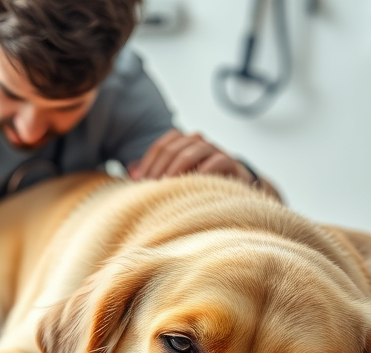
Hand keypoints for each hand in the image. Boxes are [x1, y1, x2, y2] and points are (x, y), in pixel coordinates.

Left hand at [129, 129, 253, 182]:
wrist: (238, 192)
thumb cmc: (201, 185)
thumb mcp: (175, 178)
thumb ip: (155, 172)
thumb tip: (131, 171)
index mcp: (185, 144)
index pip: (163, 144)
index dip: (149, 161)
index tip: (139, 181)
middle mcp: (200, 144)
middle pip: (176, 146)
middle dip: (160, 165)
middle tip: (152, 185)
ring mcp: (217, 152)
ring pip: (196, 148)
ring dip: (180, 165)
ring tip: (170, 182)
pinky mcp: (233, 164)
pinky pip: (220, 160)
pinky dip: (207, 168)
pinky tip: (196, 180)